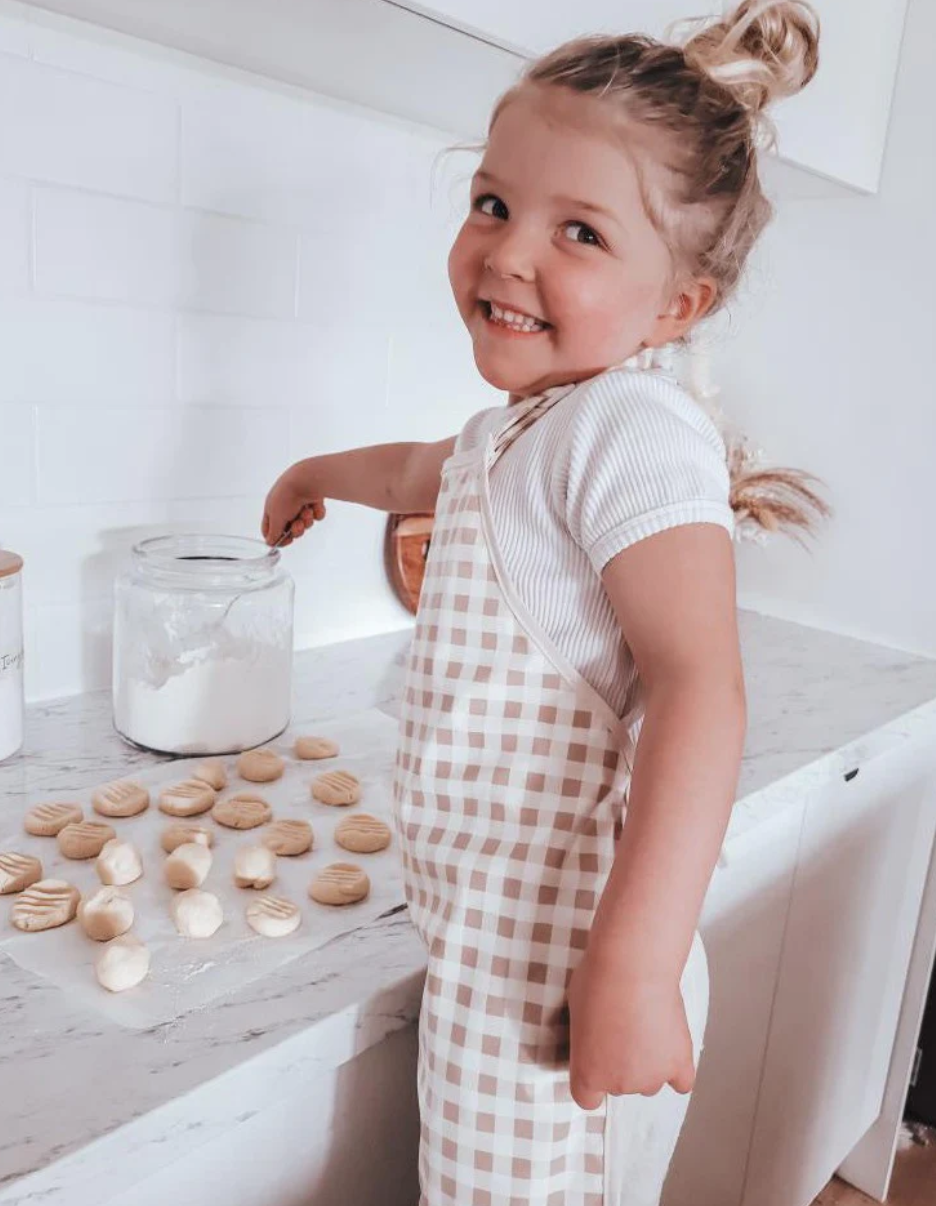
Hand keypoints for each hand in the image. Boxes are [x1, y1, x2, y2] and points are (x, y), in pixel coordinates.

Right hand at [262, 465, 326, 546]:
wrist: (307, 480)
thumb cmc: (287, 496)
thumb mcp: (276, 519)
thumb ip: (273, 534)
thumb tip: (270, 542)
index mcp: (272, 508)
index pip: (270, 528)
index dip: (277, 537)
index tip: (286, 542)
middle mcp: (285, 506)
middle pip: (290, 528)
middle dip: (296, 530)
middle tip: (298, 526)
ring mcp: (300, 504)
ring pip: (305, 523)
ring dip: (306, 521)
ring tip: (306, 512)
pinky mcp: (314, 501)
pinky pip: (316, 516)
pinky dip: (316, 513)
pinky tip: (314, 506)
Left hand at [566, 938, 695, 1109]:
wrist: (633, 966)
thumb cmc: (599, 981)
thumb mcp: (574, 1012)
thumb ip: (585, 1038)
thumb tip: (595, 1035)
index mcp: (588, 1074)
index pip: (587, 1099)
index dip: (593, 1078)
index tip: (596, 1061)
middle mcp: (620, 1084)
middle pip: (620, 1086)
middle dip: (619, 1063)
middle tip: (622, 1029)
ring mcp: (652, 1077)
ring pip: (650, 1082)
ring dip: (648, 1063)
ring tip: (647, 1027)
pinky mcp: (680, 1064)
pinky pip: (682, 1082)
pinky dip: (678, 1070)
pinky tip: (671, 1051)